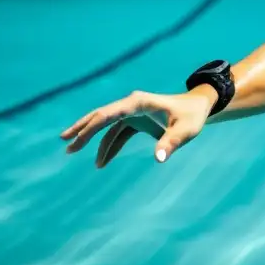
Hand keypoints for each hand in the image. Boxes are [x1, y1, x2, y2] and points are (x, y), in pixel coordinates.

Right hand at [60, 89, 215, 167]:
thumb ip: (171, 143)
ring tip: (72, 151)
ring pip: (106, 125)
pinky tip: (102, 162)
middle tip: (65, 142)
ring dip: (91, 138)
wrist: (199, 107)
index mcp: (139, 102)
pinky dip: (109, 147)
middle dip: (83, 128)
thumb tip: (158, 159)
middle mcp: (132, 104)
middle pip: (101, 115)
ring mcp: (133, 112)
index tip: (77, 138)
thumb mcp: (186, 130)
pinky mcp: (136, 120)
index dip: (92, 125)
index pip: (110, 113)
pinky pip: (117, 134)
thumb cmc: (193, 117)